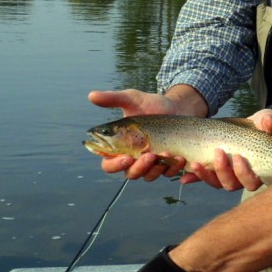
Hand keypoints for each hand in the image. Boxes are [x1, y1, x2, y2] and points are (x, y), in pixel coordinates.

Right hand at [88, 86, 205, 180]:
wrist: (178, 106)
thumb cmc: (152, 104)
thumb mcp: (133, 99)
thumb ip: (112, 99)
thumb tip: (91, 95)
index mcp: (121, 147)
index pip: (109, 164)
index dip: (114, 165)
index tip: (126, 157)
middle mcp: (134, 158)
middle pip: (130, 174)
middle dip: (139, 168)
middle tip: (149, 155)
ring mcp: (152, 163)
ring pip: (149, 176)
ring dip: (156, 169)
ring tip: (166, 153)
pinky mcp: (168, 164)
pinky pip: (168, 173)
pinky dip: (173, 168)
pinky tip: (180, 157)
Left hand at [176, 108, 271, 189]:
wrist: (256, 124)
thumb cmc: (267, 125)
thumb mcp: (270, 121)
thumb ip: (271, 123)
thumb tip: (269, 124)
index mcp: (259, 170)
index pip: (251, 182)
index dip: (244, 174)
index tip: (238, 157)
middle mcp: (243, 177)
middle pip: (231, 184)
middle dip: (222, 171)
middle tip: (218, 153)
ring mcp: (228, 174)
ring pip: (216, 183)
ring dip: (205, 175)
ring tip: (195, 164)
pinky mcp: (215, 168)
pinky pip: (204, 177)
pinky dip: (194, 178)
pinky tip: (184, 177)